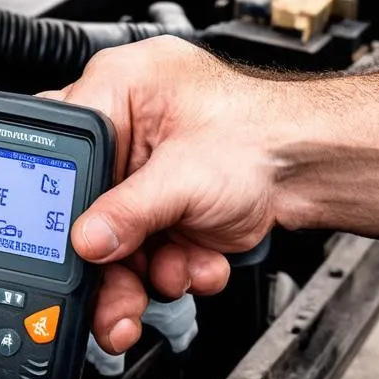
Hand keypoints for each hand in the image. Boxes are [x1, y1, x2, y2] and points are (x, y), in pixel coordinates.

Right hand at [54, 37, 280, 267]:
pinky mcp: (161, 205)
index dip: (63, 199)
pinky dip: (168, 267)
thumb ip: (128, 213)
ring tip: (169, 278)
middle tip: (114, 290)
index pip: (63, 147)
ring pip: (112, 234)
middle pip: (85, 200)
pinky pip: (142, 247)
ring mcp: (142, 170)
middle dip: (106, 254)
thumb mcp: (185, 176)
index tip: (71, 243)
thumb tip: (85, 240)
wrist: (315, 171)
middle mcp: (125, 127)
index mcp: (117, 88)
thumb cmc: (267, 135)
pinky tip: (194, 263)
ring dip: (141, 270)